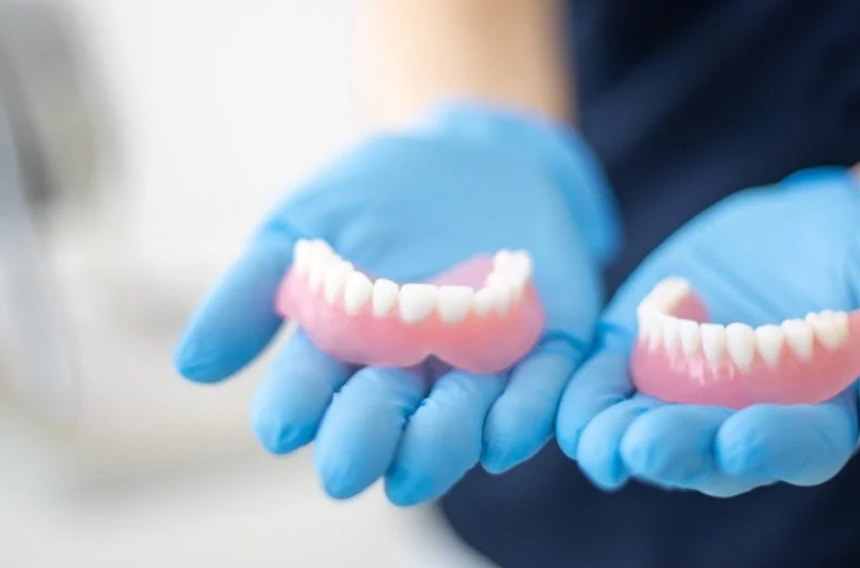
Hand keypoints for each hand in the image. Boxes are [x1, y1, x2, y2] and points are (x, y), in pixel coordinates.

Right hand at [174, 104, 618, 504]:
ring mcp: (475, 365)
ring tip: (415, 465)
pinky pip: (537, 392)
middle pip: (382, 418)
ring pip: (457, 419)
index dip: (294, 408)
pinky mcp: (540, 349)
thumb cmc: (371, 196)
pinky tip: (501, 434)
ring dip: (438, 444)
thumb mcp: (301, 226)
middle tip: (345, 469)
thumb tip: (192, 367)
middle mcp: (407, 374)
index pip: (310, 390)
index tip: (279, 428)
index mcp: (343, 353)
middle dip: (363, 441)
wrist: (467, 155)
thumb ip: (250, 291)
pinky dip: (521, 415)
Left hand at [557, 167, 859, 496]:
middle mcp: (747, 419)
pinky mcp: (638, 362)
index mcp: (820, 410)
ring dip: (622, 441)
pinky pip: (605, 391)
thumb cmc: (844, 248)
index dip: (776, 445)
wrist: (788, 234)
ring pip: (651, 434)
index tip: (742, 441)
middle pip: (714, 453)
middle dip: (680, 448)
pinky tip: (571, 411)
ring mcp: (686, 396)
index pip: (803, 444)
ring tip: (602, 445)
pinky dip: (587, 402)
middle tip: (647, 447)